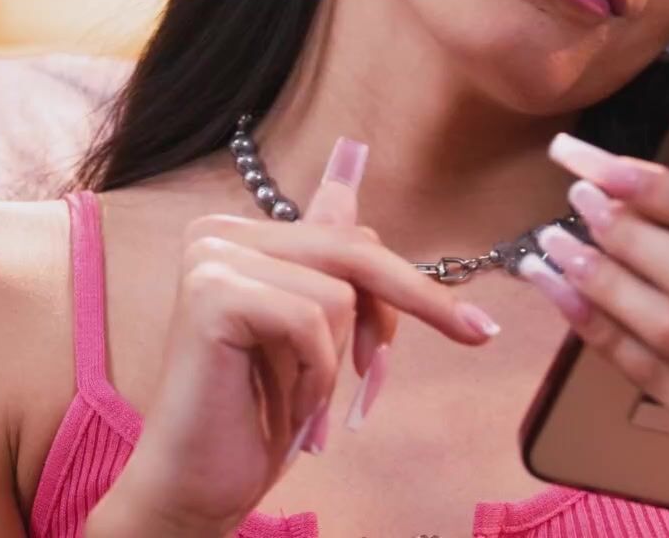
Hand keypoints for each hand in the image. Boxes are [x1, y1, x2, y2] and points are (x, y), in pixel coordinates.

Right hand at [97, 137, 504, 537]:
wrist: (194, 486)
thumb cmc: (254, 416)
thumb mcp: (309, 335)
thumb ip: (323, 264)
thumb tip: (343, 183)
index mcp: (240, 236)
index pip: (349, 237)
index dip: (403, 288)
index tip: (475, 329)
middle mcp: (216, 233)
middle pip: (353, 251)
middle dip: (397, 313)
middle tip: (410, 368)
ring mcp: (209, 258)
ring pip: (337, 291)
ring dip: (336, 362)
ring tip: (304, 401)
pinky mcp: (210, 294)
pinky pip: (310, 320)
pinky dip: (316, 375)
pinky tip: (292, 408)